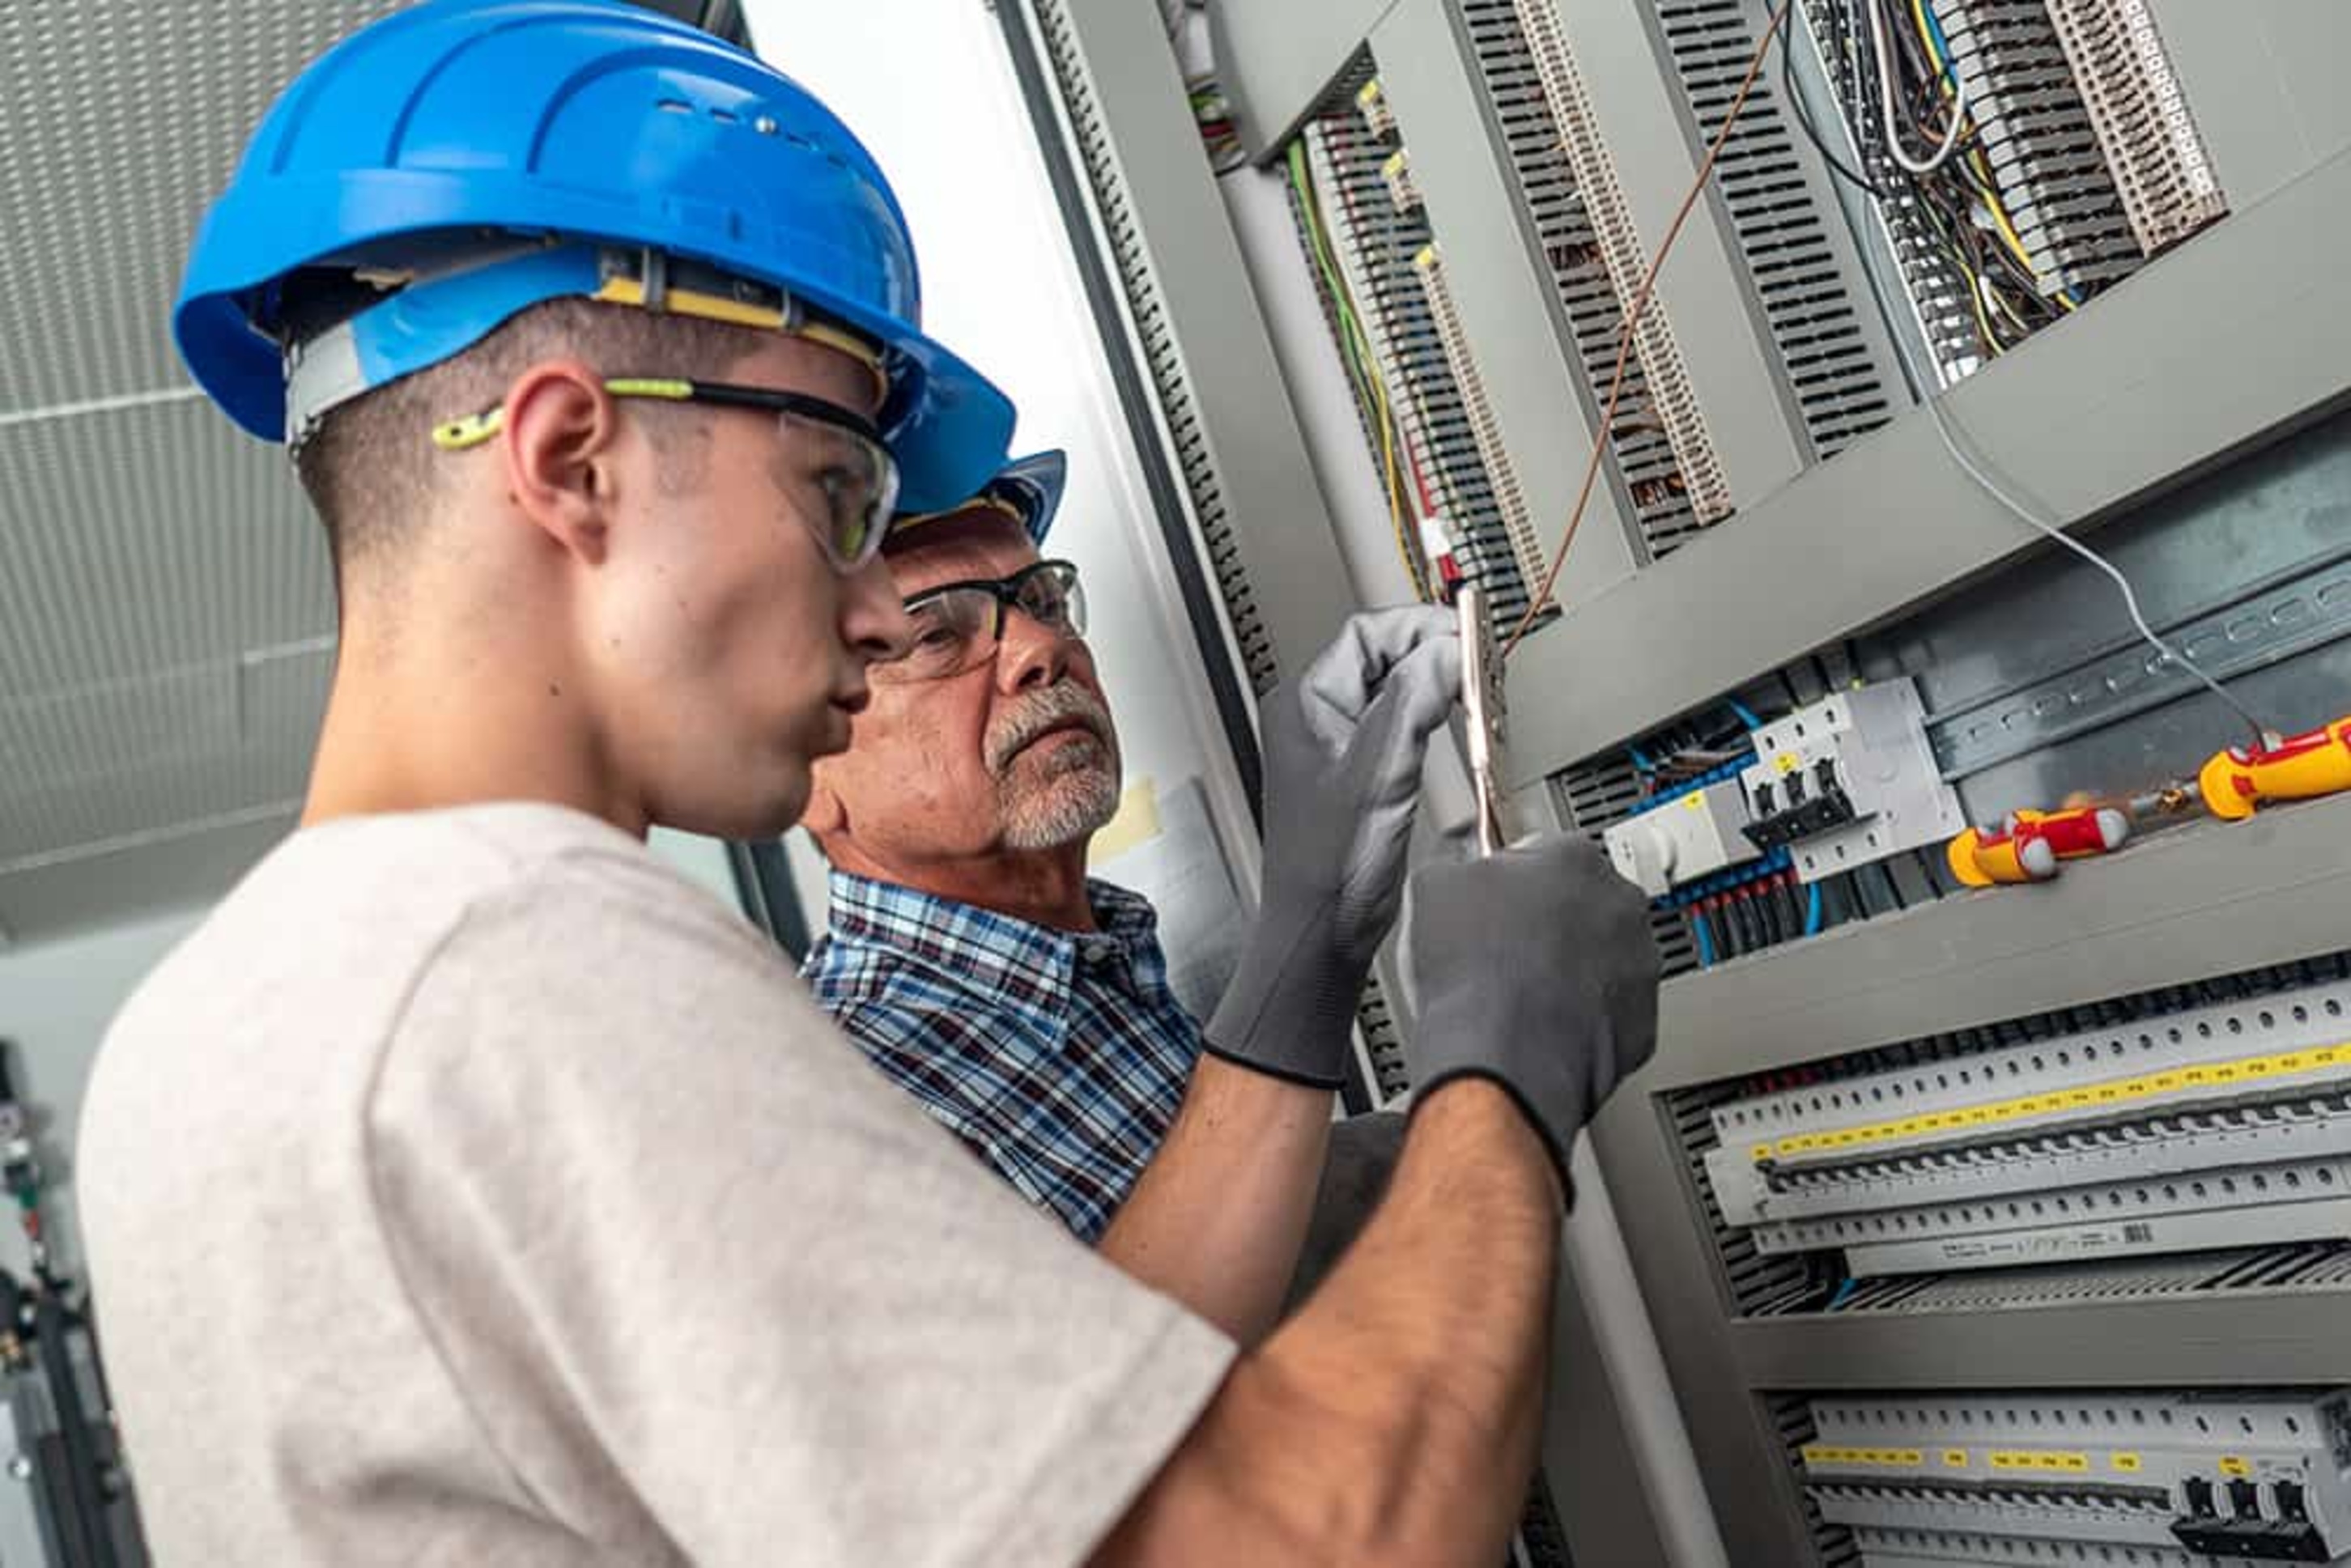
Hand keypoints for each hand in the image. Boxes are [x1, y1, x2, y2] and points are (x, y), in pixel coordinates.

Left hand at [1206, 607, 1461, 1088]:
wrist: (1322, 931)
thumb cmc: (1329, 867)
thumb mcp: (1380, 770)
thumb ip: (1413, 701)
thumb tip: (1447, 650)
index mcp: (1304, 704)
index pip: (1368, 632)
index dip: (1421, 626)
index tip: (1467, 638)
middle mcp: (1314, 718)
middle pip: (1384, 655)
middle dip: (1435, 651)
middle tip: (1479, 662)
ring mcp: (1335, 746)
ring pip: (1394, 688)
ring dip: (1437, 682)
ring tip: (1475, 687)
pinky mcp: (1358, 774)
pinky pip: (1399, 722)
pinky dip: (1432, 714)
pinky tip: (1455, 722)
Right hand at [1403, 832, 1659, 1184]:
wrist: (1502, 1055)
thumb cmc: (1475, 972)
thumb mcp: (1435, 887)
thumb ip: (1461, 869)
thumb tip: (1460, 875)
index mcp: (1574, 857)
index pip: (1545, 852)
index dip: (1511, 880)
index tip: (1496, 899)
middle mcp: (1620, 905)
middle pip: (1583, 904)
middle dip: (1550, 923)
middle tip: (1507, 948)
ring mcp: (1639, 966)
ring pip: (1603, 960)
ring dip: (1570, 971)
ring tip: (1520, 993)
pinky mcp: (1641, 1024)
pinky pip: (1611, 1013)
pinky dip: (1584, 1019)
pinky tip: (1541, 1026)